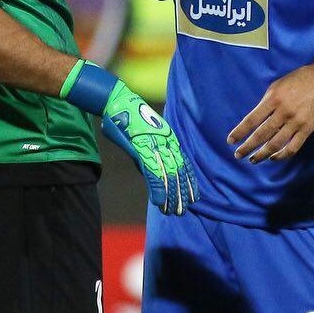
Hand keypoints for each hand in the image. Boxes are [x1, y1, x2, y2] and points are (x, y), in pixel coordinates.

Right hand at [102, 82, 198, 214]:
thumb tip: (153, 172)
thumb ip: (150, 154)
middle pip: (178, 172)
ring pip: (168, 174)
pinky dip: (157, 187)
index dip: (189, 182)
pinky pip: (152, 171)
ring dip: (171, 195)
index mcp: (169, 139)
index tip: (195, 197)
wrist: (118, 101)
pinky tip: (160, 201)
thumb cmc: (128, 120)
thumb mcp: (144, 137)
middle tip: (184, 210)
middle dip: (182, 193)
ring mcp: (155, 144)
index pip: (184, 164)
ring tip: (174, 211)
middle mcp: (166, 142)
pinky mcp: (142, 147)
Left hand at [227, 64, 313, 162]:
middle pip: (262, 134)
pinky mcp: (307, 129)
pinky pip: (293, 147)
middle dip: (248, 146)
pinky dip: (282, 155)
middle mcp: (283, 112)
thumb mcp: (277, 85)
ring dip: (262, 154)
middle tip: (238, 155)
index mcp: (273, 99)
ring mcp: (296, 122)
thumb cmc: (299, 80)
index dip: (240, 132)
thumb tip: (256, 119)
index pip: (252, 119)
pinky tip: (274, 157)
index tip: (231, 141)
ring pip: (276, 144)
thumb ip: (267, 102)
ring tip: (253, 159)